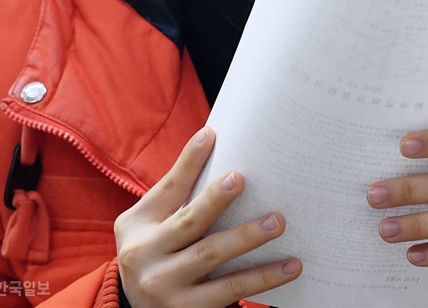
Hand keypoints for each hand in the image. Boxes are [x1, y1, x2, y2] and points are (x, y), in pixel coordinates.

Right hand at [115, 126, 301, 307]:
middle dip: (216, 199)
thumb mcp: (153, 222)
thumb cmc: (158, 251)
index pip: (169, 188)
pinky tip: (289, 266)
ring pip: (211, 257)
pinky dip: (262, 279)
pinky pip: (229, 292)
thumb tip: (215, 141)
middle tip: (242, 178)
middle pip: (188, 222)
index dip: (189, 162)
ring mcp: (163, 287)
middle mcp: (143, 255)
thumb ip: (180, 193)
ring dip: (247, 238)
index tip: (211, 135)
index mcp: (137, 224)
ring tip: (278, 222)